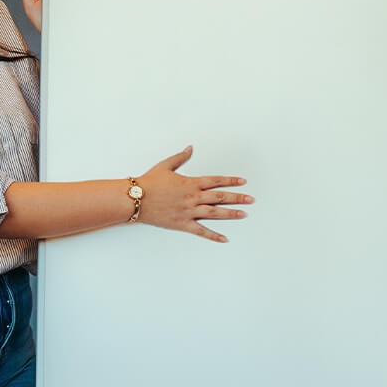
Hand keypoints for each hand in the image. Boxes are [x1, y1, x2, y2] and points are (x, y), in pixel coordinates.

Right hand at [135, 146, 251, 241]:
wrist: (134, 198)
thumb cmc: (148, 183)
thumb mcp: (165, 166)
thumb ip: (180, 157)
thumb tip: (190, 148)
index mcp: (191, 183)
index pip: (216, 181)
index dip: (231, 181)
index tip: (243, 182)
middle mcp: (193, 197)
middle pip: (220, 197)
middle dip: (238, 198)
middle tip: (251, 199)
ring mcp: (189, 211)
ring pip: (215, 213)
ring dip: (231, 214)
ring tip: (244, 214)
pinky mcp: (182, 223)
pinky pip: (201, 231)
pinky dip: (213, 235)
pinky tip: (224, 238)